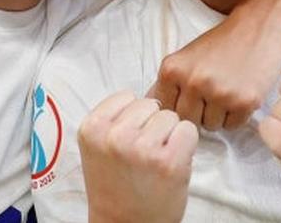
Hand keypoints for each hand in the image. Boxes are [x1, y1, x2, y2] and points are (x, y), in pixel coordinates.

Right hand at [78, 91, 198, 222]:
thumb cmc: (115, 186)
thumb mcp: (99, 146)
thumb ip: (115, 119)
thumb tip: (151, 93)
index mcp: (92, 128)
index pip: (127, 96)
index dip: (134, 117)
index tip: (129, 139)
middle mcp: (114, 135)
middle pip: (150, 104)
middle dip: (152, 124)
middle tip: (144, 154)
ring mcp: (142, 148)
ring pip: (170, 116)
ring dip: (169, 135)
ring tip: (156, 160)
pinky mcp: (169, 161)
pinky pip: (188, 130)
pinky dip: (186, 145)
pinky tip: (171, 164)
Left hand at [150, 12, 280, 130]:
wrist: (258, 28)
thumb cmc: (221, 43)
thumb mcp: (186, 57)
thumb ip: (169, 83)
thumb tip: (151, 108)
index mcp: (172, 69)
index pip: (166, 109)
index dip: (181, 104)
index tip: (193, 94)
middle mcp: (193, 82)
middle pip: (187, 120)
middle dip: (199, 112)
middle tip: (213, 93)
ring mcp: (219, 93)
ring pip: (210, 126)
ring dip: (218, 115)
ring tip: (227, 91)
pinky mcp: (244, 102)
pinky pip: (232, 126)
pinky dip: (236, 116)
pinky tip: (240, 94)